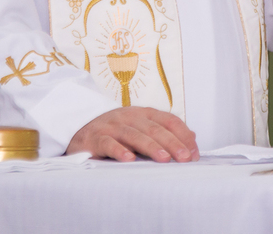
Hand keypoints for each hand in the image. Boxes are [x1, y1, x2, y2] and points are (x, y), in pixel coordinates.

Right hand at [66, 107, 198, 162]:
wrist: (78, 128)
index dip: (183, 135)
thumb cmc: (115, 132)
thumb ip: (164, 133)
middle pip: (154, 128)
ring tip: (165, 159)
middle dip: (172, 143)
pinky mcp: (95, 138)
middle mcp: (128, 117)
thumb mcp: (140, 128)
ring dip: (151, 147)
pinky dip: (119, 150)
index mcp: (143, 114)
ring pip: (134, 135)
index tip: (194, 154)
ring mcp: (111, 126)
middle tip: (185, 158)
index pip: (168, 120)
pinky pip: (108, 143)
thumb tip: (193, 138)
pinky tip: (129, 159)